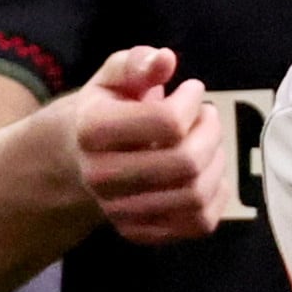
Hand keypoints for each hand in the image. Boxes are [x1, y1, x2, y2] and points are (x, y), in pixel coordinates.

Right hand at [54, 46, 226, 246]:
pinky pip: (200, 222)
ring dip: (216, 163)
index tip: (192, 90)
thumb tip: (166, 59)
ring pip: (197, 193)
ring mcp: (119, 209)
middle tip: (208, 117)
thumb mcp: (113, 77)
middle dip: (211, 133)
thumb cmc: (105, 110)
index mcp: (92, 130)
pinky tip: (205, 172)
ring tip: (207, 142)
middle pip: (187, 161)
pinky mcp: (139, 232)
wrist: (74, 160)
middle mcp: (101, 175)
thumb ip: (136, 63)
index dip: (192, 102)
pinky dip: (215, 196)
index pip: (168, 122)